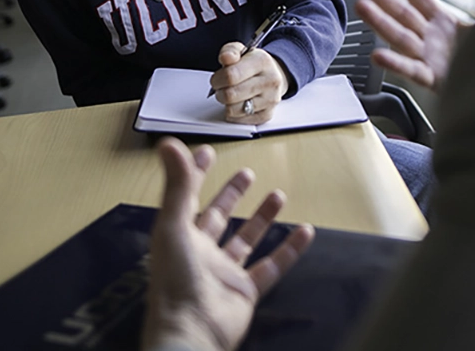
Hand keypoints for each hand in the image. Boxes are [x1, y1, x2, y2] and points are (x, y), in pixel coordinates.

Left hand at [142, 137, 314, 350]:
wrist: (193, 332)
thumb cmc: (177, 279)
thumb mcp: (174, 225)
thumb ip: (178, 185)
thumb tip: (169, 143)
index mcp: (178, 236)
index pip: (187, 198)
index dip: (195, 174)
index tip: (207, 153)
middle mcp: (200, 252)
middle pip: (217, 218)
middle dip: (231, 194)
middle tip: (247, 173)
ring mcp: (224, 273)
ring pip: (246, 240)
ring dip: (262, 218)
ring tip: (279, 194)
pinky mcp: (246, 291)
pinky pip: (271, 266)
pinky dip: (289, 250)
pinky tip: (305, 231)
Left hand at [210, 46, 289, 123]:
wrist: (274, 75)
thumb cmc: (253, 64)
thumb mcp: (242, 51)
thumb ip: (230, 51)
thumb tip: (226, 57)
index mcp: (262, 61)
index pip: (231, 75)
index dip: (217, 79)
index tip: (217, 78)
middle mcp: (270, 81)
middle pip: (230, 95)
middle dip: (220, 92)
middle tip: (222, 88)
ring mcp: (270, 100)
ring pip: (233, 110)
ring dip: (226, 104)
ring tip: (230, 95)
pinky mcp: (267, 115)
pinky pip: (239, 120)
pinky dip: (234, 113)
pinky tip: (238, 104)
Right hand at [355, 0, 474, 91]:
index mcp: (445, 22)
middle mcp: (433, 38)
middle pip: (403, 14)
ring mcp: (430, 57)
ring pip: (401, 38)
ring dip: (380, 22)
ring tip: (361, 6)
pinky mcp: (435, 78)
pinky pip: (412, 70)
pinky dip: (395, 64)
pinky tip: (378, 55)